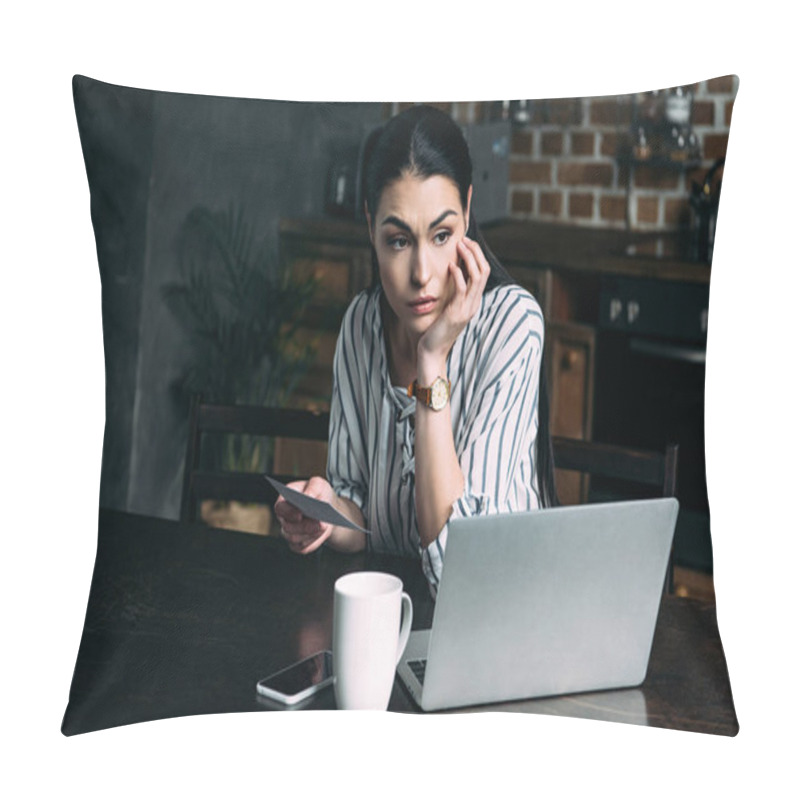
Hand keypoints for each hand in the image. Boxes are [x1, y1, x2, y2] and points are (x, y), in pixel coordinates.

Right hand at [274, 476, 334, 554]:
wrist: (328, 510)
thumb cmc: (320, 494)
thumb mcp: (319, 484)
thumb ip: (313, 487)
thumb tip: (308, 496)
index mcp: (284, 501)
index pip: (280, 508)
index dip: (288, 512)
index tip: (300, 514)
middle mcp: (284, 518)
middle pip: (288, 527)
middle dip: (304, 526)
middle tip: (320, 523)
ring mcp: (289, 532)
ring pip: (295, 540)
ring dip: (311, 534)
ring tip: (324, 526)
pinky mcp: (298, 544)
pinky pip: (303, 548)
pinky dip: (314, 542)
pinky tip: (322, 534)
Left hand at [418, 236, 489, 368]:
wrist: (432, 351)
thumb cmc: (436, 329)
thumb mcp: (448, 307)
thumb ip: (453, 293)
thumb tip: (452, 273)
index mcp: (473, 301)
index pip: (483, 272)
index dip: (477, 255)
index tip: (465, 243)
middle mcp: (474, 304)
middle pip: (484, 271)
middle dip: (475, 252)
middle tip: (464, 239)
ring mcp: (467, 309)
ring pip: (477, 277)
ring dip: (469, 259)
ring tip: (459, 246)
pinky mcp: (456, 313)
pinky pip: (462, 289)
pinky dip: (458, 275)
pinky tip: (451, 266)